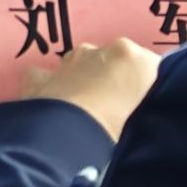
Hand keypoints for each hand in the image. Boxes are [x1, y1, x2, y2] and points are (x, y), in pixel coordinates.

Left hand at [15, 38, 160, 138]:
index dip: (146, 85)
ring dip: (85, 82)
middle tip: (117, 112)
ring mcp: (66, 61)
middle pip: (112, 62)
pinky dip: (50, 86)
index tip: (144, 105)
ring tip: (88, 114)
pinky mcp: (39, 77)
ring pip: (81, 66)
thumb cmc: (115, 128)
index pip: (147, 64)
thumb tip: (135, 105)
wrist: (66, 137)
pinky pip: (47, 77)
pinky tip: (54, 106)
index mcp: (128, 55)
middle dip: (114, 81)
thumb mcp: (142, 117)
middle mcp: (96, 49)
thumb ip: (143, 102)